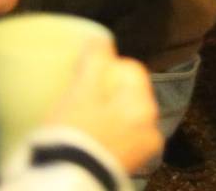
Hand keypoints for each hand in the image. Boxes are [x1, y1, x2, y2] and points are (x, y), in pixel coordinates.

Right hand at [43, 38, 161, 173]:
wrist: (65, 184)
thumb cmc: (74, 134)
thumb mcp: (81, 91)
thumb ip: (95, 59)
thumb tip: (100, 39)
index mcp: (145, 105)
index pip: (131, 70)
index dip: (105, 67)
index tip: (82, 75)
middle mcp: (151, 128)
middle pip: (127, 95)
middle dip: (105, 92)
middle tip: (77, 98)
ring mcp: (140, 151)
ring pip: (122, 118)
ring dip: (105, 115)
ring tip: (79, 121)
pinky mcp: (126, 167)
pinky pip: (117, 141)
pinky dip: (105, 137)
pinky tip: (86, 139)